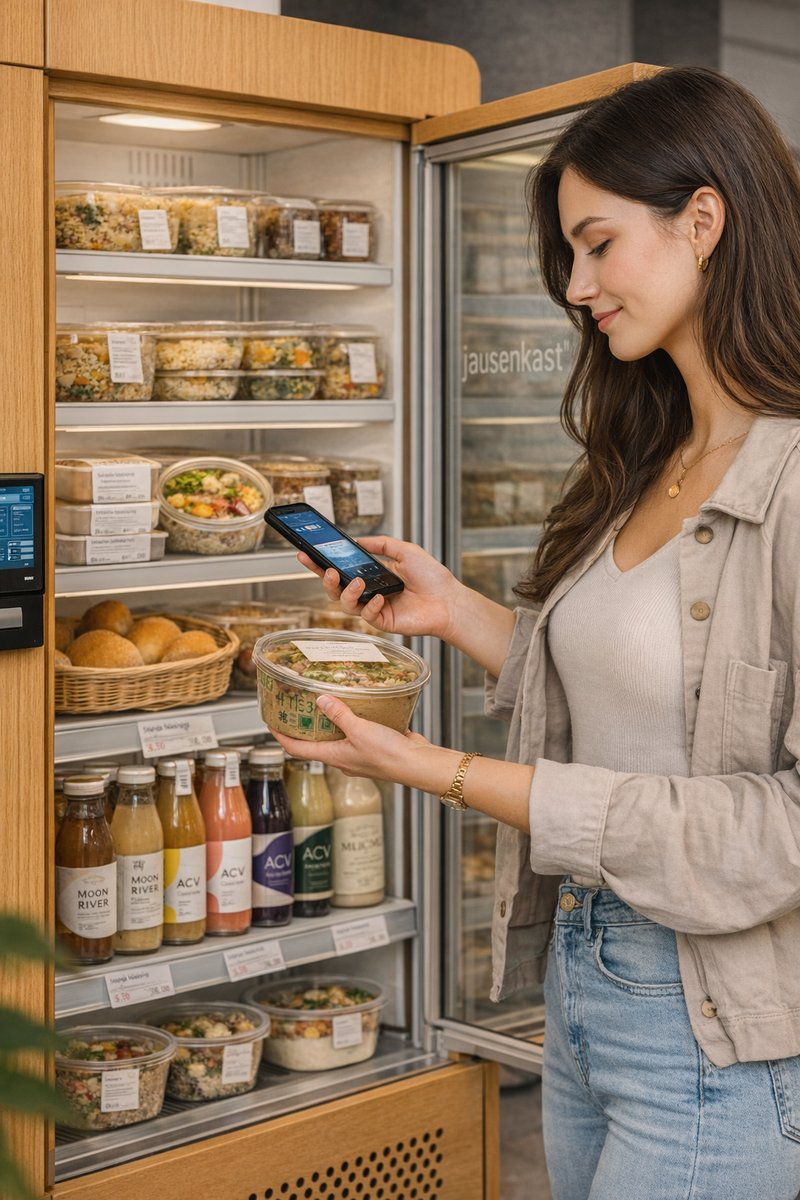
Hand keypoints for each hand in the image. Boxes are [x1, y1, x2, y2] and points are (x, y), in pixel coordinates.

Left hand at [268, 693, 432, 784]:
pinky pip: (358, 731)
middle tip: (297, 707)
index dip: (282, 737)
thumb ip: (339, 715)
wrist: (418, 764)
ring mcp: (360, 753)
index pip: (298, 749)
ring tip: (325, 700)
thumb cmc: (389, 756)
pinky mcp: (375, 746)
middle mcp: (344, 757)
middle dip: (305, 726)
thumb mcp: (360, 730)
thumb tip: (320, 701)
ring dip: (330, 721)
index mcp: (334, 756)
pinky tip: (358, 705)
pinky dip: (353, 719)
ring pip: (338, 736)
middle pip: (316, 742)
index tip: (271, 724)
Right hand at [296, 536, 464, 639]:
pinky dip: (370, 606)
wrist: (449, 600)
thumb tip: (358, 540)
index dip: (320, 563)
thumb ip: (381, 544)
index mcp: (371, 575)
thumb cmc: (431, 577)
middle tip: (328, 570)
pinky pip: (367, 615)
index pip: (340, 569)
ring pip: (345, 605)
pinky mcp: (383, 622)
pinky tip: (381, 598)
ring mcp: (374, 608)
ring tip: (358, 582)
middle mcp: (369, 592)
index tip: (305, 554)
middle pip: (335, 589)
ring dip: (347, 592)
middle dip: (325, 580)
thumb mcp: (405, 550)